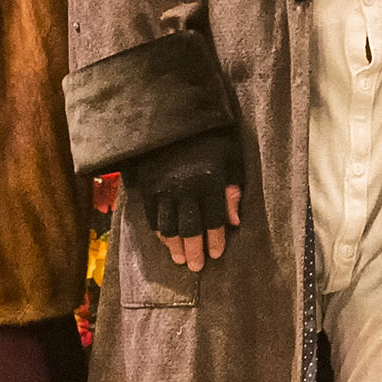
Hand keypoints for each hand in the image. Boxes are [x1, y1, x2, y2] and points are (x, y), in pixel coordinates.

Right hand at [135, 127, 242, 272]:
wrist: (170, 114)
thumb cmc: (208, 135)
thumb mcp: (229, 155)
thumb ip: (233, 187)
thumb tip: (235, 221)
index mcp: (209, 180)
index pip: (213, 219)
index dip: (215, 239)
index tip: (216, 254)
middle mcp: (184, 187)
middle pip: (189, 228)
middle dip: (194, 250)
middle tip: (196, 266)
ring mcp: (162, 187)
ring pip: (168, 225)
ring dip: (174, 245)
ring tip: (179, 258)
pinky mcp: (146, 185)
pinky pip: (151, 215)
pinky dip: (159, 231)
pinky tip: (164, 240)